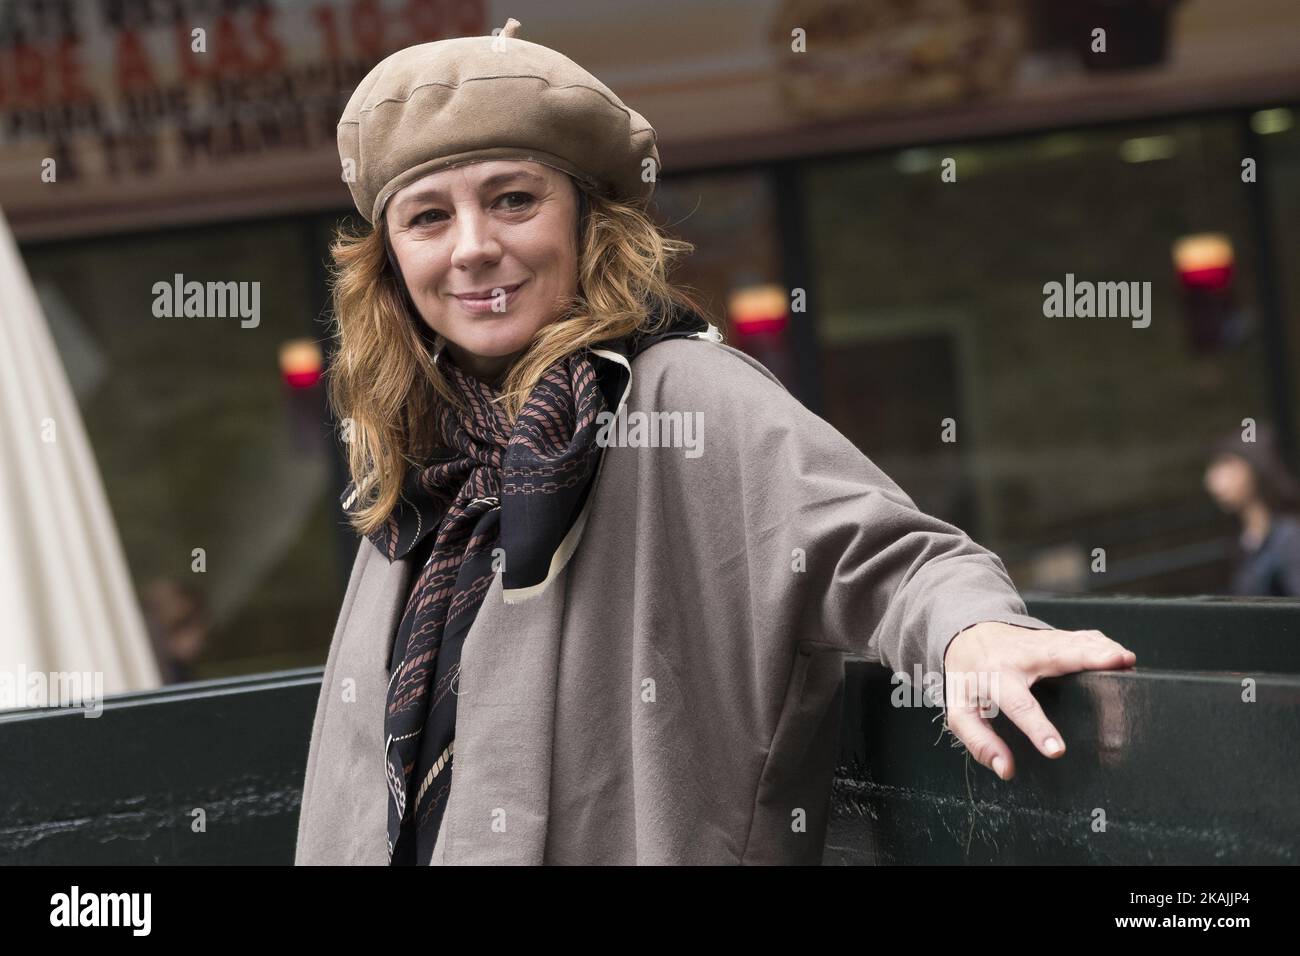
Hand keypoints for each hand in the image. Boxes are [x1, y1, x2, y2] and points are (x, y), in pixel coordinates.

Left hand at [941, 622, 1135, 780]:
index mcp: (995, 677)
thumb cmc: (967, 678)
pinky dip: (1101, 644)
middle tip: (1117, 664)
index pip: (1019, 706)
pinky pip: (1080, 638)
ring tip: (1127, 660)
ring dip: (1101, 650)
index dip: (1038, 729)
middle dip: (1087, 659)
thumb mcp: (961, 711)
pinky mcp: (1053, 637)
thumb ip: (979, 742)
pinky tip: (1119, 654)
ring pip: (1073, 643)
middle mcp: (1020, 656)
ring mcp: (1039, 643)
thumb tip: (1006, 769)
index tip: (1057, 751)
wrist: (966, 635)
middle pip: (1057, 656)